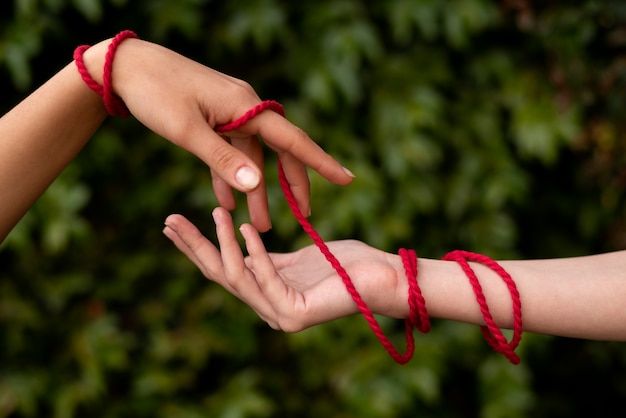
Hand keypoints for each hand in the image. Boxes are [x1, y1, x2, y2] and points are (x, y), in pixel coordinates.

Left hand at [83, 38, 353, 231]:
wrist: (126, 68)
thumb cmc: (155, 95)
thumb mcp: (187, 132)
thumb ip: (222, 159)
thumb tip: (257, 184)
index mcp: (246, 107)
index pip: (292, 139)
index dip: (321, 162)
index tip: (347, 179)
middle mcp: (245, 108)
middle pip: (279, 151)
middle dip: (289, 186)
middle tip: (301, 217)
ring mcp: (231, 112)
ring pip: (252, 157)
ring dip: (253, 190)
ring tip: (257, 225)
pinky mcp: (215, 118)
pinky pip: (230, 151)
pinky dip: (229, 175)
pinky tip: (226, 201)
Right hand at [162, 208, 405, 330]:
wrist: (381, 277)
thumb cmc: (345, 264)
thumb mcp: (296, 258)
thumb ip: (268, 258)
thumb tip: (240, 239)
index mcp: (266, 293)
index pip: (223, 269)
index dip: (197, 247)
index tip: (173, 224)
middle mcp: (268, 308)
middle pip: (220, 275)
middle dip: (194, 247)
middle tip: (170, 220)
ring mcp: (279, 315)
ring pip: (239, 276)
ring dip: (223, 243)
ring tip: (216, 211)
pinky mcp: (295, 314)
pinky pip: (267, 277)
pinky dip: (254, 252)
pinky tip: (244, 227)